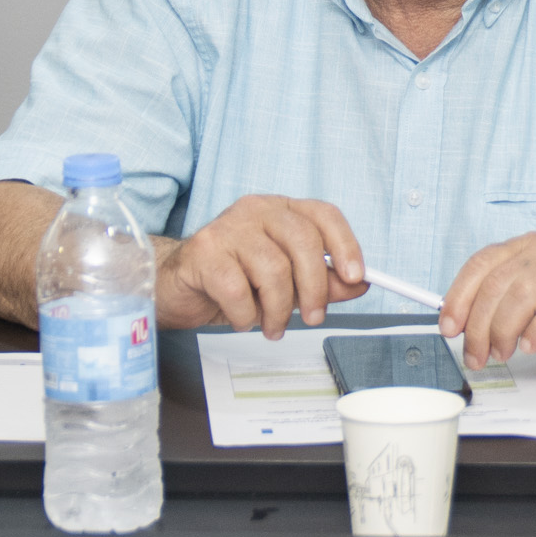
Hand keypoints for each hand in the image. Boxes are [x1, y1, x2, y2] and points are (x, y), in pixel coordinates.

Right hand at [164, 195, 365, 336]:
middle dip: (315, 287)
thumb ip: (322, 281)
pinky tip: (243, 319)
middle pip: (303, 241)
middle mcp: (256, 210)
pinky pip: (239, 289)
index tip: (356, 276)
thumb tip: (358, 284)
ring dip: (279, 310)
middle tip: (314, 317)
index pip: (323, 215)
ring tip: (271, 326)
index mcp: (280, 210)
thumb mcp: (285, 283)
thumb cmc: (232, 281)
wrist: (177, 288)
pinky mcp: (204, 252)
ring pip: (273, 269)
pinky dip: (246, 315)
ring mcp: (228, 228)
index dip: (346, 244)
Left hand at [443, 232, 535, 367]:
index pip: (481, 264)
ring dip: (504, 329)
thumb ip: (502, 306)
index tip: (449, 328)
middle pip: (497, 283)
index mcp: (528, 248)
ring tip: (504, 353)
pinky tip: (532, 347)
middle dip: (478, 326)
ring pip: (523, 292)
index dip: (458, 298)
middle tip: (476, 355)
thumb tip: (462, 326)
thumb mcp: (534, 303)